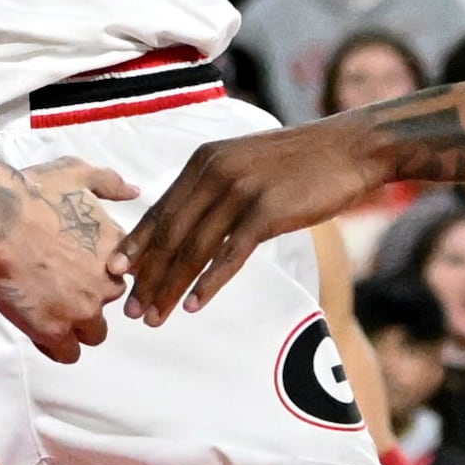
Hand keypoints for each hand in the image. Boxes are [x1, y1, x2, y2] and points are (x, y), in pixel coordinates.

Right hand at [0, 157, 133, 359]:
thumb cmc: (33, 192)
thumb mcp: (77, 174)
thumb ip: (110, 183)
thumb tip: (135, 190)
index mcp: (115, 250)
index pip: (127, 273)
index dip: (104, 270)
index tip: (84, 266)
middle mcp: (106, 283)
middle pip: (111, 302)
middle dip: (91, 295)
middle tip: (61, 283)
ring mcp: (82, 310)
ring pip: (93, 334)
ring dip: (77, 325)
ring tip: (50, 309)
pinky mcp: (54, 330)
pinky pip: (68, 354)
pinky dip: (57, 345)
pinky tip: (41, 329)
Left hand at [122, 122, 384, 319]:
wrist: (348, 148)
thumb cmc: (299, 162)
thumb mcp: (244, 163)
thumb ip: (214, 187)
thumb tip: (188, 224)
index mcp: (204, 160)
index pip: (161, 209)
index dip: (137, 244)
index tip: (117, 273)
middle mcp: (214, 172)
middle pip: (171, 233)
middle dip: (148, 274)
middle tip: (131, 308)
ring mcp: (239, 191)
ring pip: (194, 248)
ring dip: (171, 286)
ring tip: (156, 315)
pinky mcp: (266, 211)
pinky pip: (230, 254)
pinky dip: (209, 283)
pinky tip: (195, 305)